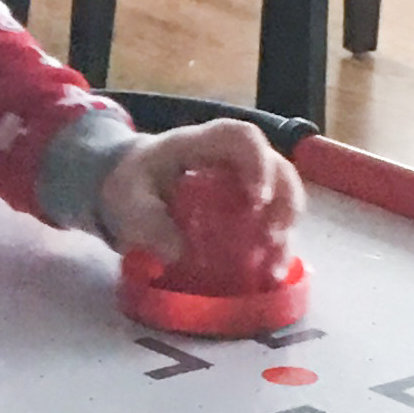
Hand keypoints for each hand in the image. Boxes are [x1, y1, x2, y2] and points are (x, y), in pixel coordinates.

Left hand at [97, 120, 301, 264]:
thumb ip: (146, 218)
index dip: (259, 163)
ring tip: (273, 266)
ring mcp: (246, 184)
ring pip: (285, 196)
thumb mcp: (128, 196)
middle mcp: (235, 161)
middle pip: (279, 167)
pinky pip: (272, 224)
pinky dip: (277, 248)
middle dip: (285, 202)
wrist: (129, 187)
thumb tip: (176, 252)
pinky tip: (271, 275)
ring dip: (285, 231)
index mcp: (204, 143)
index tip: (257, 199)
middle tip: (272, 236)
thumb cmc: (132, 182)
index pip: (242, 138)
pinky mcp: (247, 212)